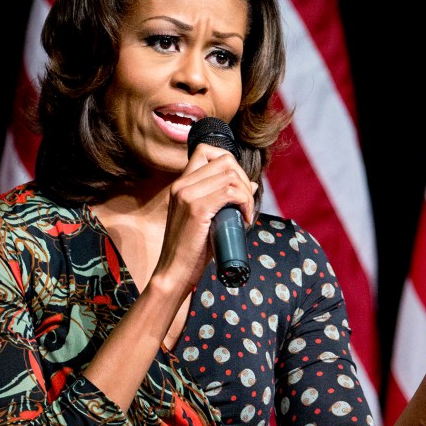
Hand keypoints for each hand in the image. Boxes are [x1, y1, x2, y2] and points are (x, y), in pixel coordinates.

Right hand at [154, 142, 257, 289]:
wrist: (174, 273)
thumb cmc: (192, 250)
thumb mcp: (207, 219)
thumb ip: (222, 199)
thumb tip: (252, 183)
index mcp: (180, 185)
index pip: (207, 151)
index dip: (230, 163)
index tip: (237, 187)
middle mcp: (181, 185)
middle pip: (224, 159)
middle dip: (243, 178)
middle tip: (245, 204)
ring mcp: (187, 195)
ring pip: (230, 175)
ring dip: (246, 193)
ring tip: (245, 213)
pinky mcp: (196, 209)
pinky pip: (231, 192)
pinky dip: (245, 203)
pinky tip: (244, 219)